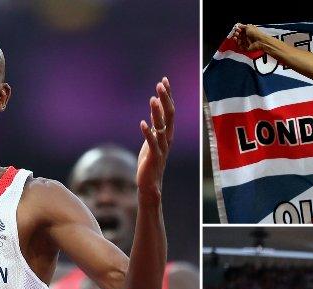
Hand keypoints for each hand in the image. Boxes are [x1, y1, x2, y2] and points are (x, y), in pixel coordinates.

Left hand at [136, 77, 174, 204]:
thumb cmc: (150, 161)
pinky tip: (142, 123)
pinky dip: (148, 133)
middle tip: (160, 84)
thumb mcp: (153, 138)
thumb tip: (155, 107)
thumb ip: (155, 123)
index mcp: (167, 133)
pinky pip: (152, 143)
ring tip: (152, 98)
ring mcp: (161, 147)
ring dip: (157, 112)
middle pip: (169, 115)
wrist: (150, 184)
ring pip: (161, 127)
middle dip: (165, 99)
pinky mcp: (153, 157)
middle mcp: (167, 138)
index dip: (168, 95)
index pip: (170, 110)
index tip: (164, 80)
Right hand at [232, 23, 265, 51]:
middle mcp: (248, 36)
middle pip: (239, 36)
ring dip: (237, 40)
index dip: (237, 30)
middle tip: (236, 34)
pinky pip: (242, 47)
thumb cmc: (256, 33)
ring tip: (236, 39)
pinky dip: (240, 46)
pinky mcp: (248, 47)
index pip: (241, 30)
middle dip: (236, 35)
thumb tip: (239, 26)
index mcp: (248, 31)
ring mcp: (248, 42)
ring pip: (240, 41)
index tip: (236, 30)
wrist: (260, 41)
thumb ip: (243, 26)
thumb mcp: (248, 27)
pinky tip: (239, 43)